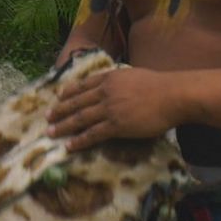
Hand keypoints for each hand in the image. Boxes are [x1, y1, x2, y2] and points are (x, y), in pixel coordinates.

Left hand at [46, 67, 175, 150]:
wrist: (172, 96)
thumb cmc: (159, 85)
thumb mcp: (133, 75)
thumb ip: (120, 81)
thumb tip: (116, 84)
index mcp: (109, 78)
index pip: (83, 85)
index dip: (69, 92)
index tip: (59, 97)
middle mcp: (105, 92)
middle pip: (77, 102)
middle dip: (60, 110)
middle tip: (48, 117)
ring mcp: (109, 109)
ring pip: (80, 118)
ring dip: (63, 126)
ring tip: (51, 132)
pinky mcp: (116, 125)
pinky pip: (93, 134)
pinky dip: (79, 140)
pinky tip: (69, 145)